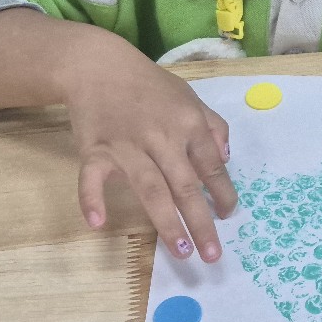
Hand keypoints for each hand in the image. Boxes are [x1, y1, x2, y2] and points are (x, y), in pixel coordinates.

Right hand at [62, 36, 236, 260]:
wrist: (98, 66)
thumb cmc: (149, 86)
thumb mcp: (190, 97)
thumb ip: (212, 127)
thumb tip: (226, 160)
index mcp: (188, 124)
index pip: (212, 166)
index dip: (223, 192)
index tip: (229, 215)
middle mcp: (162, 138)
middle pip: (185, 186)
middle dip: (201, 222)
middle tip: (213, 255)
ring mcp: (127, 146)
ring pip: (150, 189)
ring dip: (167, 222)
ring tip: (182, 251)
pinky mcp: (94, 150)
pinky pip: (92, 178)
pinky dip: (92, 199)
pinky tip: (98, 222)